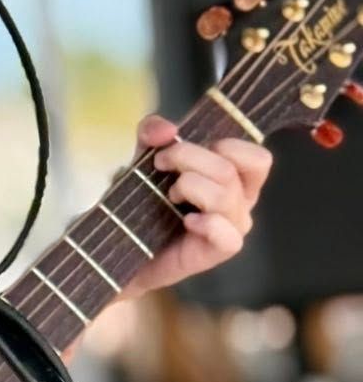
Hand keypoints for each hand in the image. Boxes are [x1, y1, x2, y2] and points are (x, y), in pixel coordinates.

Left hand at [117, 115, 272, 300]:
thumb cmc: (147, 201)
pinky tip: (185, 220)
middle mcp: (241, 202)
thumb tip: (166, 129)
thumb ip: (152, 134)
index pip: (257, 157)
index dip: (224, 145)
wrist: (125, 245)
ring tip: (169, 195)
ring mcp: (232, 228)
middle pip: (230, 170)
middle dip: (188, 157)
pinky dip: (205, 223)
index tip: (182, 147)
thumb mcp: (145, 157)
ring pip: (225, 196)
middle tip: (160, 164)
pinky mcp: (217, 252)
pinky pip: (227, 236)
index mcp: (236, 177)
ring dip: (189, 186)